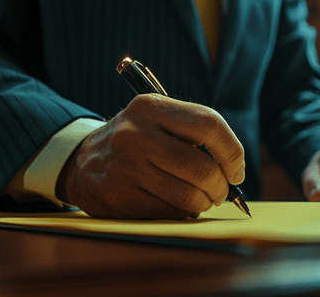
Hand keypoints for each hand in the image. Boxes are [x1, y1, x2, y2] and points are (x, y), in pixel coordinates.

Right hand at [56, 94, 244, 218]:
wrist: (83, 162)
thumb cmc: (136, 140)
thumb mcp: (156, 118)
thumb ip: (194, 131)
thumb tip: (235, 168)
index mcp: (150, 107)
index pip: (209, 123)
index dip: (232, 151)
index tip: (236, 169)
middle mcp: (135, 134)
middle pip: (203, 167)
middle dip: (221, 186)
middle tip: (221, 190)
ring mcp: (126, 167)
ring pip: (189, 196)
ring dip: (205, 203)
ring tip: (202, 198)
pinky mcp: (120, 197)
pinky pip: (170, 212)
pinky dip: (182, 212)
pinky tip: (175, 203)